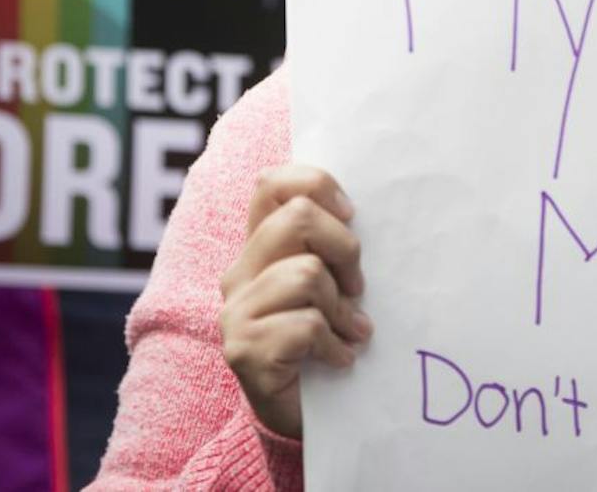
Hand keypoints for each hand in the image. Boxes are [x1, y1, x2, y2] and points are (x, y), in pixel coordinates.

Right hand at [219, 164, 370, 439]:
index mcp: (258, 247)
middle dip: (344, 248)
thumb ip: (329, 247)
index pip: (271, 184)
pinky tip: (340, 359)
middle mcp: (238, 273)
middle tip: (358, 288)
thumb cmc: (322, 338)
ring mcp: (235, 312)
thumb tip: (360, 216)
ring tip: (350, 330)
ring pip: (308, 274)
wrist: (299, 413)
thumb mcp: (330, 284)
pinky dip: (336, 344)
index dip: (316, 184)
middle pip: (297, 217)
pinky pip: (307, 325)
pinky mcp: (244, 349)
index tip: (351, 216)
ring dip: (342, 308)